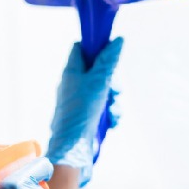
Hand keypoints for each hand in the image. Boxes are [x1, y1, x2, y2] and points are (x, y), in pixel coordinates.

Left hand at [46, 37, 123, 186]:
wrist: (72, 148)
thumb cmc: (81, 112)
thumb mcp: (98, 82)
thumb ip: (108, 61)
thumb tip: (117, 40)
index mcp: (71, 72)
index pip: (80, 49)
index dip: (95, 47)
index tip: (110, 52)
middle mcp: (74, 85)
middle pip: (98, 72)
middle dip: (112, 82)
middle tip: (115, 91)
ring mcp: (80, 102)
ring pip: (104, 92)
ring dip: (114, 102)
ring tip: (112, 113)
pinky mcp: (86, 117)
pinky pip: (103, 109)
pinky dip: (110, 115)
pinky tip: (111, 123)